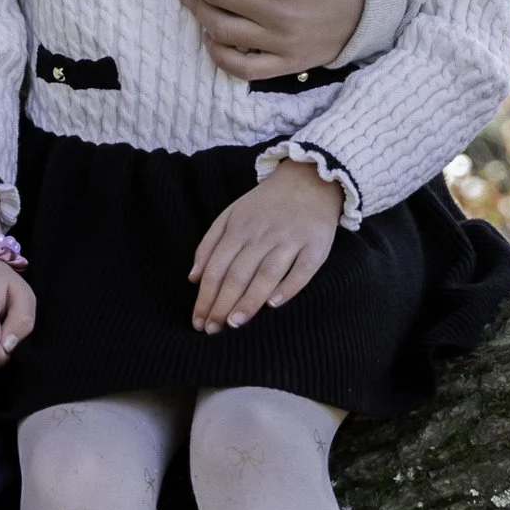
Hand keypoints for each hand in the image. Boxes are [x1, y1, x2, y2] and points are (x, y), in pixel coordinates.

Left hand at [190, 162, 344, 329]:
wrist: (309, 179)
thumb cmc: (265, 205)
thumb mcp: (231, 215)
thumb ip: (209, 245)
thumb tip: (193, 278)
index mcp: (238, 229)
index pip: (216, 269)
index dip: (205, 297)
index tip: (198, 321)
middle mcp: (262, 235)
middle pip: (238, 274)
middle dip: (222, 304)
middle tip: (212, 330)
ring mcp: (290, 240)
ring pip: (266, 274)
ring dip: (249, 301)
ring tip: (234, 323)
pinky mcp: (316, 246)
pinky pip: (302, 271)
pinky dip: (288, 287)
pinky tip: (273, 305)